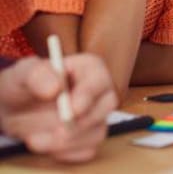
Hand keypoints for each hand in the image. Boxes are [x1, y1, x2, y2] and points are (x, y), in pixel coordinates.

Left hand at [0, 54, 117, 161]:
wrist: (16, 108)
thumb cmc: (25, 84)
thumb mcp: (24, 74)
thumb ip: (38, 76)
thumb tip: (55, 88)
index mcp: (90, 69)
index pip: (98, 81)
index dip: (88, 96)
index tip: (72, 110)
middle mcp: (99, 92)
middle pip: (106, 107)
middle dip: (82, 123)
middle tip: (57, 132)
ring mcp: (96, 116)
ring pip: (97, 132)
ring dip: (67, 142)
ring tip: (34, 140)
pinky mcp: (88, 138)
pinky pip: (86, 150)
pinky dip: (66, 153)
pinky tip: (45, 144)